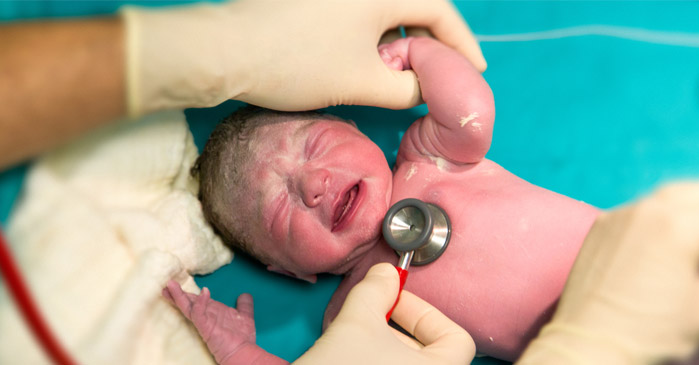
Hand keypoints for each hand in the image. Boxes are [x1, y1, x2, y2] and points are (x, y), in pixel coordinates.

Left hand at [122, 0, 485, 115]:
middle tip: (438, 75)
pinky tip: (366, 58)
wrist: (225, 50)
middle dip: (431, 40)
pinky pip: (359, 9)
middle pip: (413, 5)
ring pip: (384, 7)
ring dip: (400, 36)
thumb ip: (407, 88)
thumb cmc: (296, 63)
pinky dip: (373, 31)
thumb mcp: (362, 82)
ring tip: (401, 72)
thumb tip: (424, 88)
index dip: (461, 43)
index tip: (473, 72)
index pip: (439, 9)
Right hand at [162, 280, 283, 363]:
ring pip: (189, 307)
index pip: (197, 301)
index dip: (188, 294)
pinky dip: (200, 303)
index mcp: (212, 313)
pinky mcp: (206, 328)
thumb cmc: (242, 338)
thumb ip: (244, 305)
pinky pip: (200, 314)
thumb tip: (245, 294)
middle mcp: (206, 317)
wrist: (243, 353)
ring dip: (180, 296)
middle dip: (178, 294)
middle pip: (189, 303)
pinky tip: (203, 292)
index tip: (176, 286)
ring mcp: (205, 322)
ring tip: (170, 285)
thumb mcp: (244, 316)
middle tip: (167, 285)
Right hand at [294, 263, 474, 364]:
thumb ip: (376, 290)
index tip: (393, 303)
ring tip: (356, 341)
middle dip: (398, 329)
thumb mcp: (357, 323)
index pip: (456, 337)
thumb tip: (384, 275)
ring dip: (385, 348)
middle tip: (371, 318)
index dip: (422, 312)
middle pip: (432, 353)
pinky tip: (351, 359)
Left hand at [518, 179, 698, 363]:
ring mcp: (620, 215)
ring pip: (670, 194)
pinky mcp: (601, 224)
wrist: (589, 343)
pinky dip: (664, 211)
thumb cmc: (653, 333)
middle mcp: (648, 209)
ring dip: (695, 202)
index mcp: (680, 226)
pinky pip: (642, 207)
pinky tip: (672, 230)